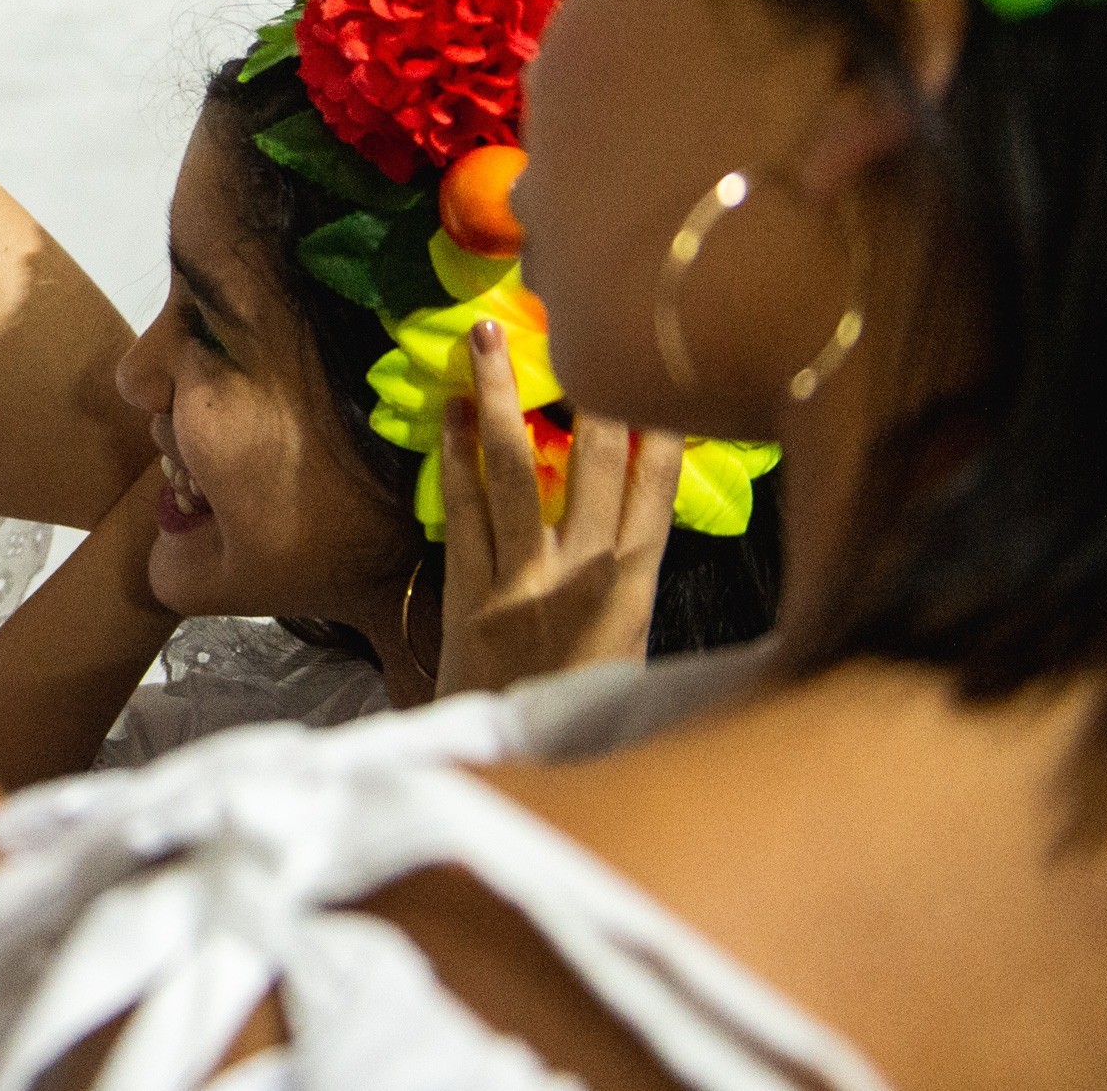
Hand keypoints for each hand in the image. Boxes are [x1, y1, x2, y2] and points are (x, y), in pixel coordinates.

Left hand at [433, 320, 681, 697]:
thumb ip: (634, 594)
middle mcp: (581, 577)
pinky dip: (453, 456)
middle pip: (588, 466)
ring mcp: (519, 582)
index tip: (658, 379)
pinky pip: (460, 508)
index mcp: (635, 594)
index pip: (656, 496)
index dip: (659, 436)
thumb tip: (639, 532)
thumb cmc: (581, 726)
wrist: (519, 785)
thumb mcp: (634, 664)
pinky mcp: (466, 593)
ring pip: (511, 471)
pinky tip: (448, 410)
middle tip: (569, 320)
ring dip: (497, 399)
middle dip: (581, 391)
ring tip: (486, 339)